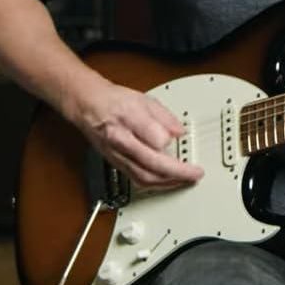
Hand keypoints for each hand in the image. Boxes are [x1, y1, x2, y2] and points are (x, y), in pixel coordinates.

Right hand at [70, 81, 203, 190]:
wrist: (88, 106)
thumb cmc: (115, 101)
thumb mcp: (144, 99)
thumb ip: (165, 117)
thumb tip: (180, 132)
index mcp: (129, 118)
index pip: (154, 137)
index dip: (171, 141)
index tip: (184, 141)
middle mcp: (121, 139)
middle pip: (151, 164)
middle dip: (177, 173)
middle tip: (195, 174)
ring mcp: (117, 155)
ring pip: (144, 177)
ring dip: (168, 183)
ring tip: (186, 181)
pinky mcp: (116, 164)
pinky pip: (137, 180)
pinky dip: (156, 184)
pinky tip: (168, 182)